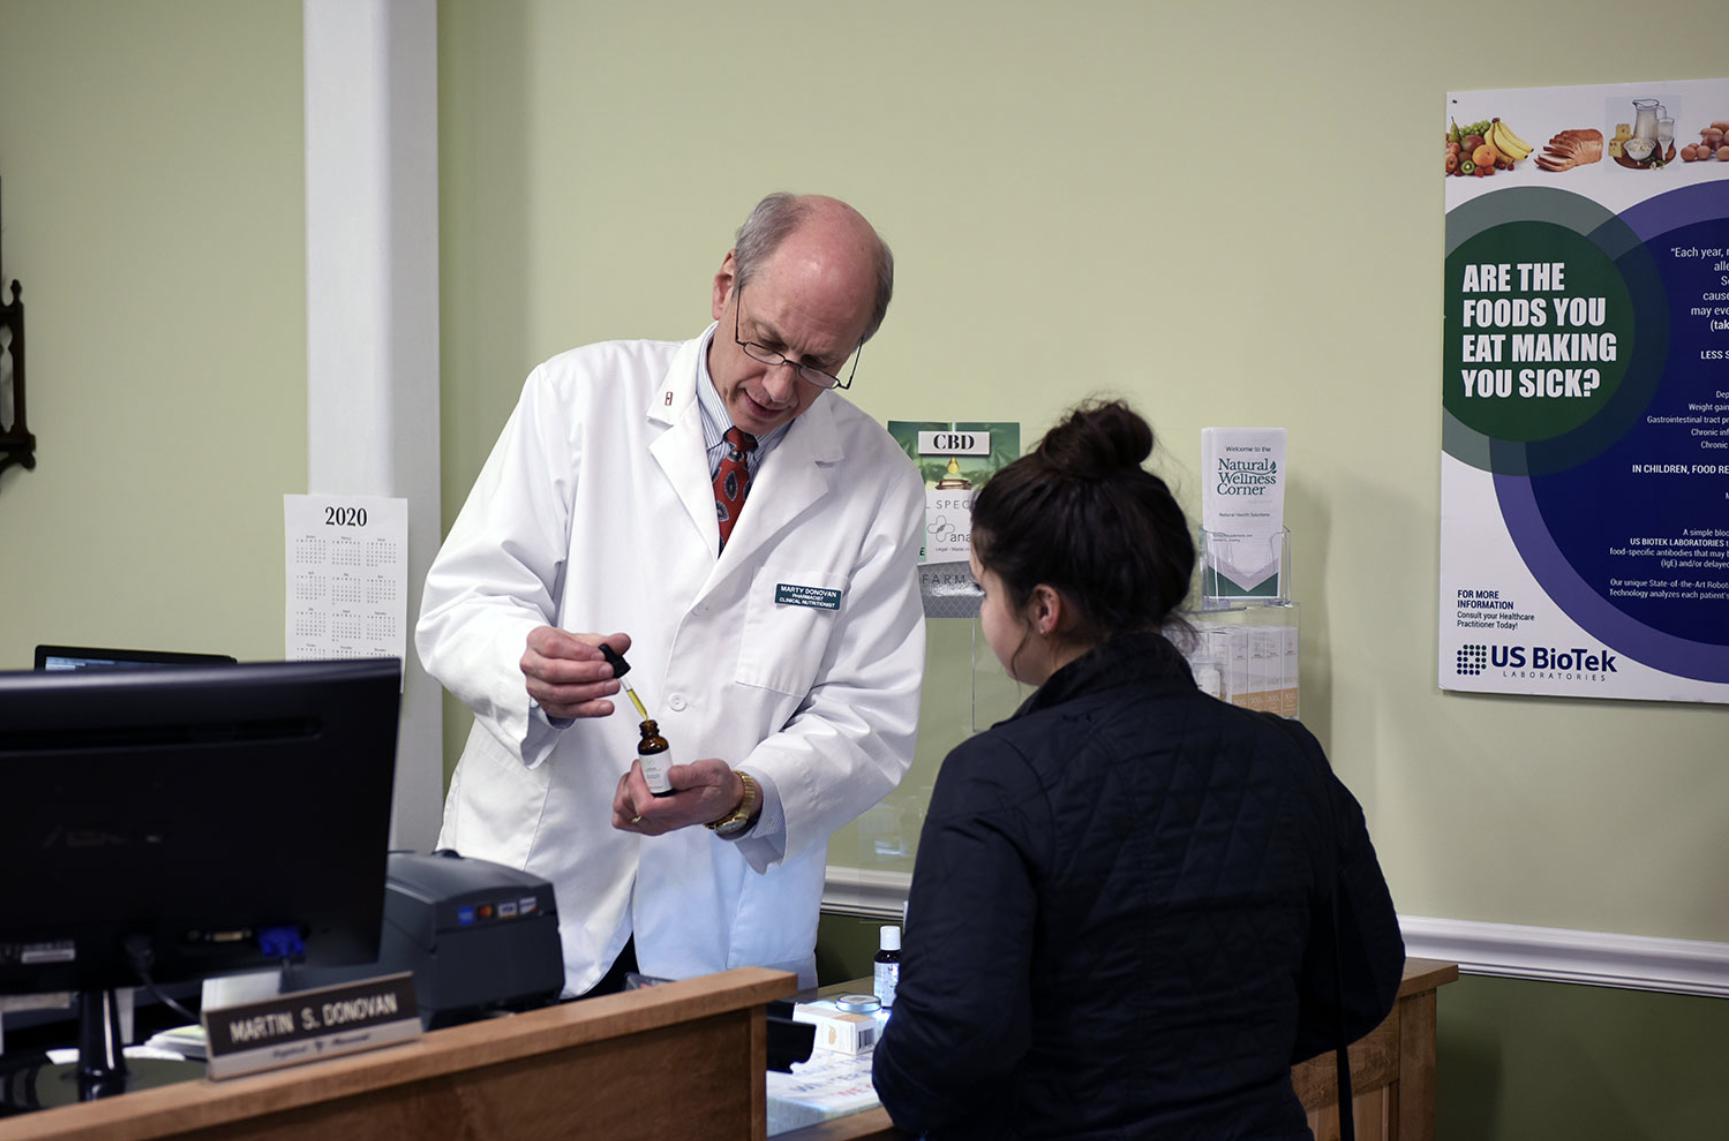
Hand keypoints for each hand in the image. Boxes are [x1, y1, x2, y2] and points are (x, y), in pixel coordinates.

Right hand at [521, 627, 630, 718]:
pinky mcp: (546, 705)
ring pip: (559, 693)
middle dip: (585, 673)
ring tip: (611, 686)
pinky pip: (566, 710)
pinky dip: (588, 710)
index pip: (553, 646)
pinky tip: (604, 706)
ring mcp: (536, 686)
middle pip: (554, 671)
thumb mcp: (584, 640)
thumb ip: (605, 641)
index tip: (600, 655)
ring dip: (590, 691)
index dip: (578, 652)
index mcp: (537, 640)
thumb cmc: (566, 649)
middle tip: (608, 671)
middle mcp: (531, 664)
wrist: (556, 663)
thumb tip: (622, 642)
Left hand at [613, 759, 744, 835]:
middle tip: (645, 768)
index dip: (637, 783)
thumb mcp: (711, 772)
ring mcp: (654, 824)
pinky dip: (623, 801)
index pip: (645, 806)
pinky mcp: (649, 823)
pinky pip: (623, 818)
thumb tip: (670, 774)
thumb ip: (691, 773)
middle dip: (631, 781)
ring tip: (641, 776)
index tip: (643, 766)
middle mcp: (663, 821)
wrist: (722, 801)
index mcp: (678, 810)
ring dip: (625, 789)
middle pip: (628, 807)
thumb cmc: (717, 787)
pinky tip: (635, 789)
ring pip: (621, 811)